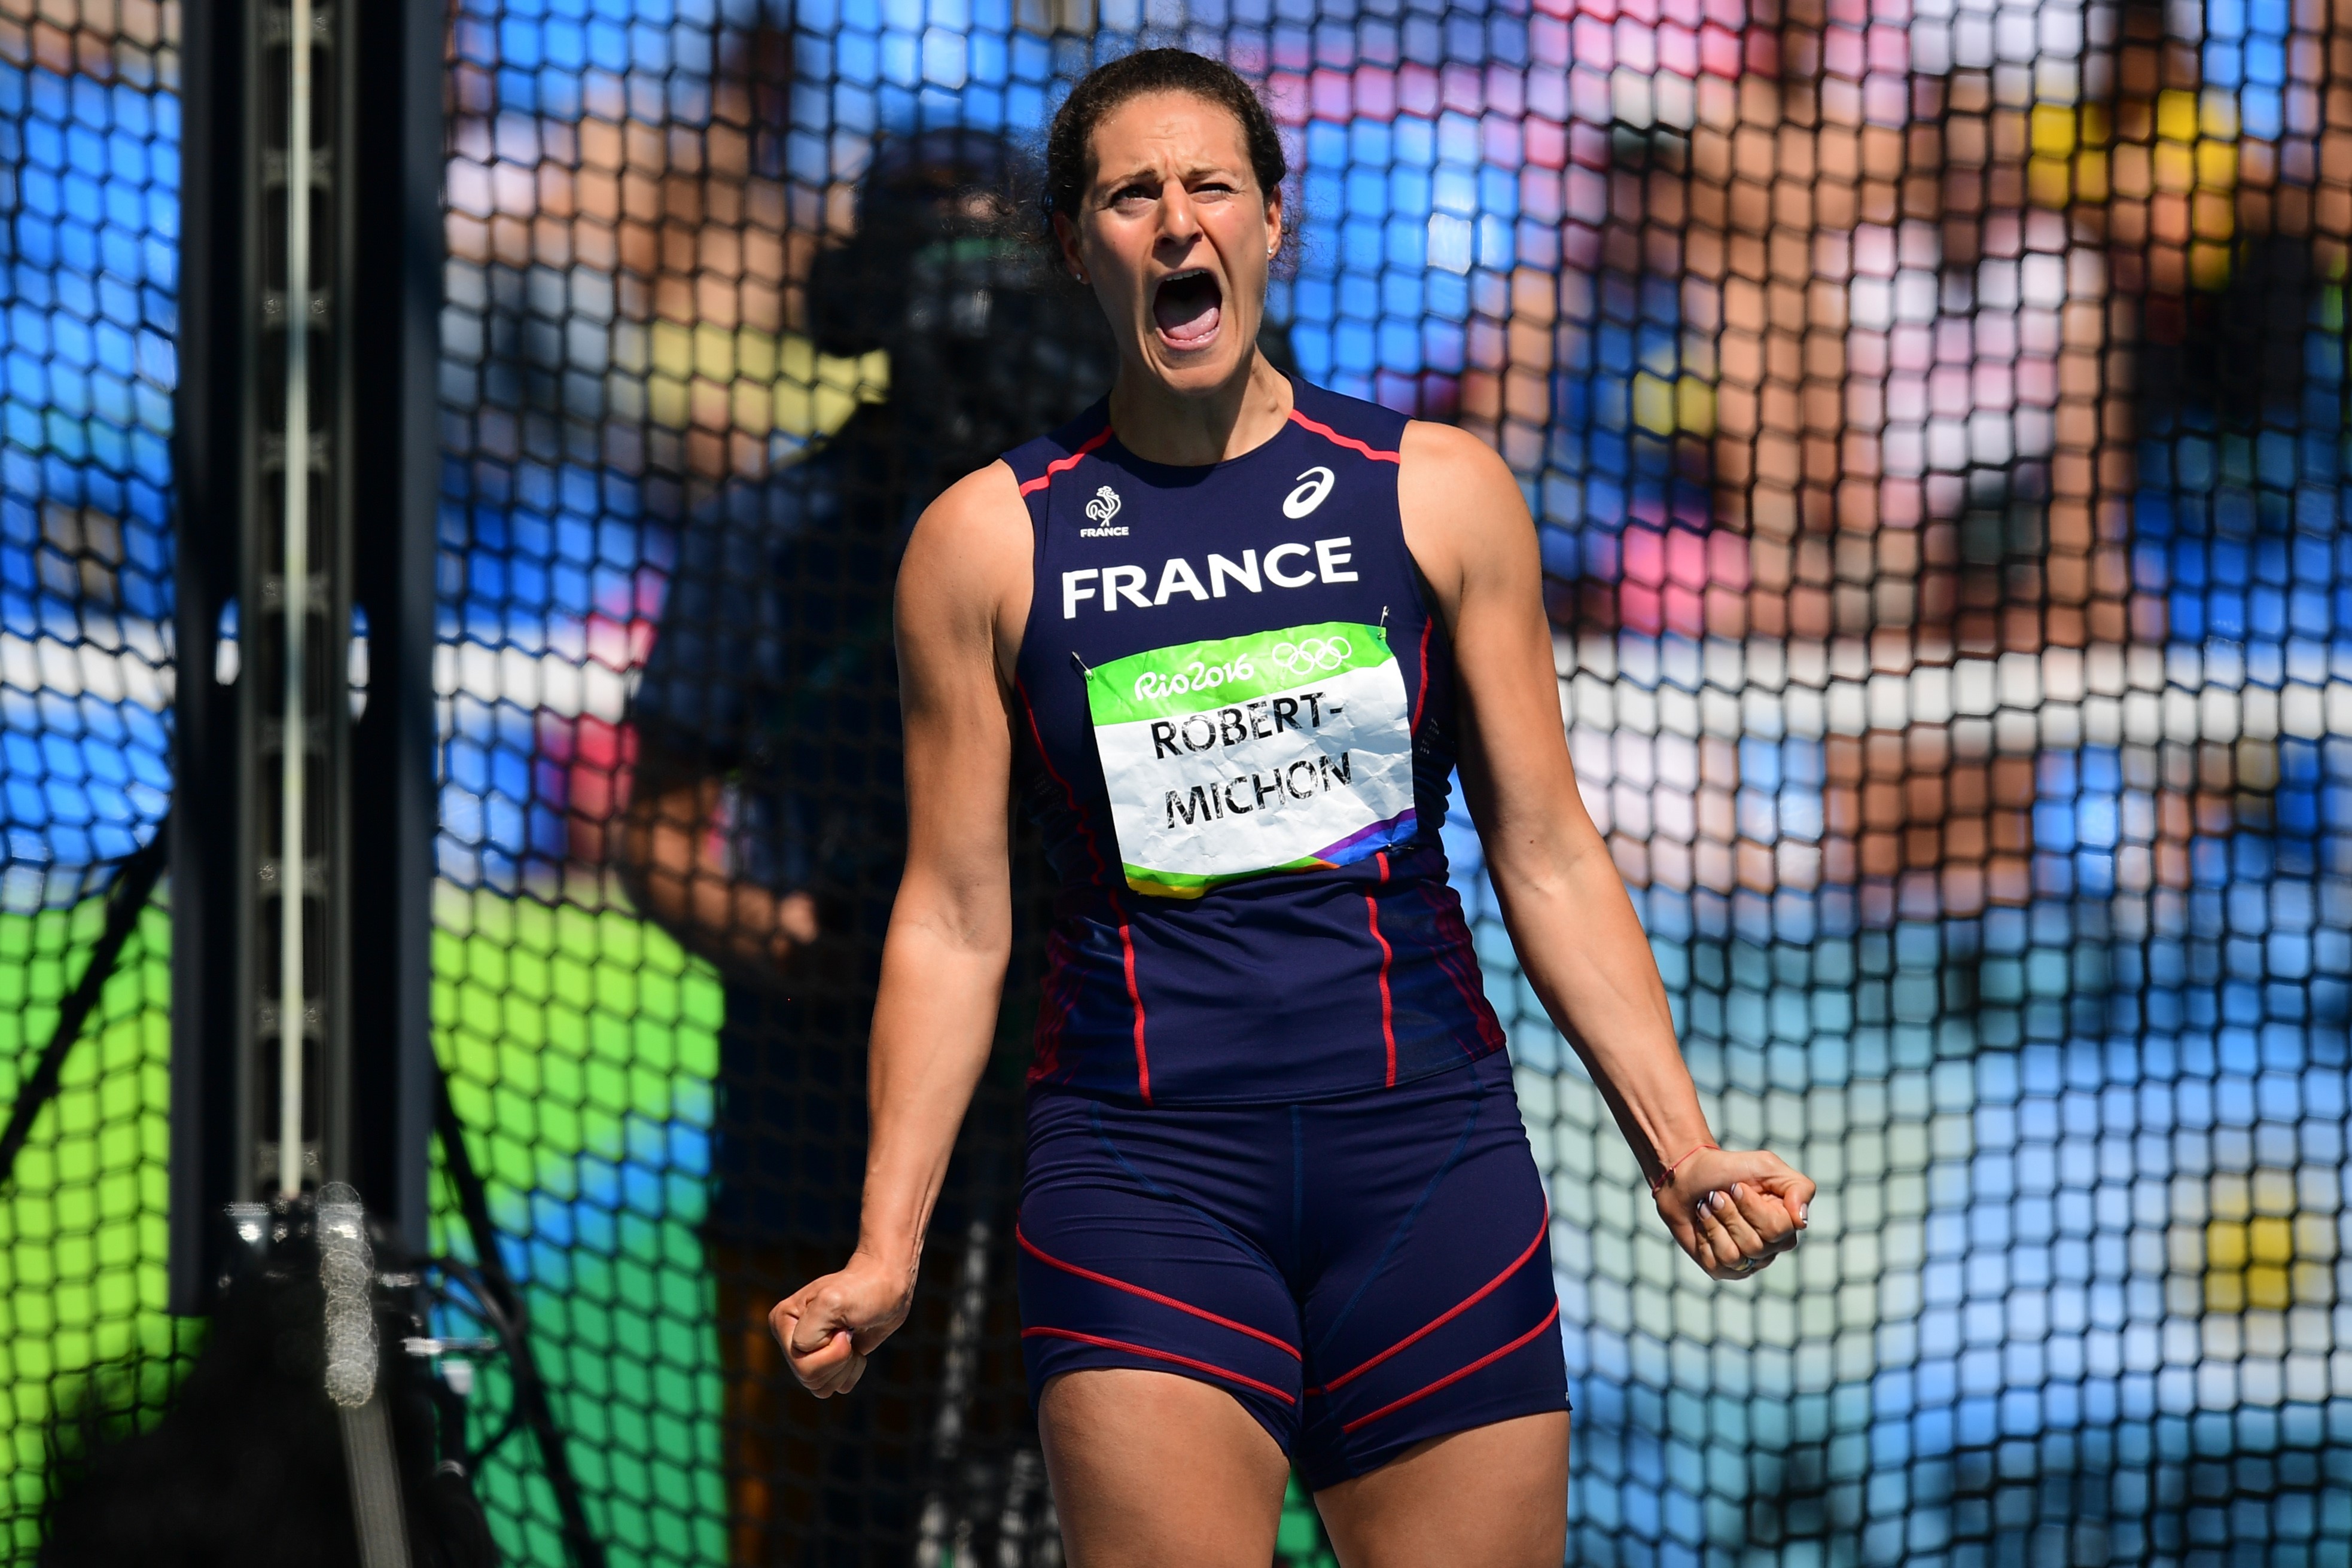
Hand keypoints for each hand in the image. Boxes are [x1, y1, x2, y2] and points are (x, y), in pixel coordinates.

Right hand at [769, 1249, 914, 1397]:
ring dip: (845, 1367)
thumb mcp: (833, 1303)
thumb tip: (806, 1353)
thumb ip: (809, 1332)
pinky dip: (853, 1371)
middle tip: (848, 1332)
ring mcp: (808, 1353)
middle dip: (839, 1360)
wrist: (888, 1286)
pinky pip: (836, 1387)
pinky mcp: (828, 1363)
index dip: (831, 1351)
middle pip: (809, 1379)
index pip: (800, 1362)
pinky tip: (856, 1347)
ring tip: (851, 1338)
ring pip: (821, 1388)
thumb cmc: (863, 1288)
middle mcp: (790, 1339)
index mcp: (783, 1321)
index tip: (843, 1325)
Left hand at [1654, 1147, 1813, 1281]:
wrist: (1687, 1176)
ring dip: (1714, 1223)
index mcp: (1786, 1224)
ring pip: (1735, 1256)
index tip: (1735, 1185)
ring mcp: (1747, 1261)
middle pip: (1755, 1244)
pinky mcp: (1722, 1269)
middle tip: (1717, 1195)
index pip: (1777, 1229)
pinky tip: (1701, 1222)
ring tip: (1707, 1206)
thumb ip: (1798, 1188)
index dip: (1751, 1206)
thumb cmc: (1728, 1169)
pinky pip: (1716, 1262)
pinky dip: (1704, 1236)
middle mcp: (1771, 1247)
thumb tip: (1802, 1220)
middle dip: (1729, 1213)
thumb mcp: (1767, 1166)